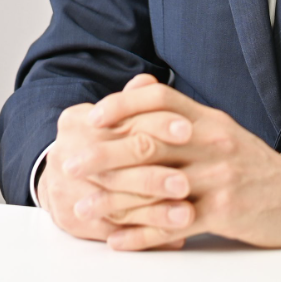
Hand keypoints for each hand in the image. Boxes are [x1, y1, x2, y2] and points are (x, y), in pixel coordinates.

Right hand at [38, 75, 193, 248]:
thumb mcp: (109, 114)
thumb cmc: (97, 138)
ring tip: (187, 214)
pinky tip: (173, 233)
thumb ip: (132, 99)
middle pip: (119, 162)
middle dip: (156, 174)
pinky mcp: (74, 219)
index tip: (189, 129)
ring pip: (118, 200)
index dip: (159, 124)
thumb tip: (148, 81)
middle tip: (187, 182)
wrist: (59, 175)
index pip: (125, 121)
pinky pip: (115, 228)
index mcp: (77, 120)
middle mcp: (68, 154)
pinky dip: (146, 233)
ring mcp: (68, 188)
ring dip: (155, 209)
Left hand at [74, 77, 280, 250]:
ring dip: (114, 198)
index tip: (92, 118)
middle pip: (150, 140)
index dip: (122, 104)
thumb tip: (140, 87)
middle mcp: (213, 141)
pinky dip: (142, 234)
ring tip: (83, 207)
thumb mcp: (222, 131)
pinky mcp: (226, 210)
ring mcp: (220, 176)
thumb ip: (183, 114)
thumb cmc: (254, 167)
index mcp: (210, 119)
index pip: (160, 98)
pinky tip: (118, 240)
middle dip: (104, 152)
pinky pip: (174, 224)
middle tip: (71, 163)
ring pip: (155, 185)